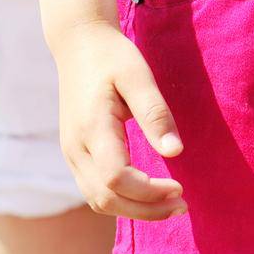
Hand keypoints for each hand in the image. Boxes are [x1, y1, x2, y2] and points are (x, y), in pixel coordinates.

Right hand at [54, 19, 187, 219]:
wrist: (78, 44)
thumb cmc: (111, 56)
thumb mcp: (138, 75)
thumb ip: (155, 113)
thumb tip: (175, 152)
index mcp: (92, 129)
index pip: (117, 179)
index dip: (148, 193)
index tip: (180, 189)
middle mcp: (76, 148)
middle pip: (106, 199)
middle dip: (145, 210)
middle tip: (181, 205)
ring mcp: (72, 153)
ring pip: (97, 200)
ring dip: (132, 209)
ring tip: (168, 204)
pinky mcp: (75, 153)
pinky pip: (94, 189)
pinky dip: (119, 199)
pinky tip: (145, 193)